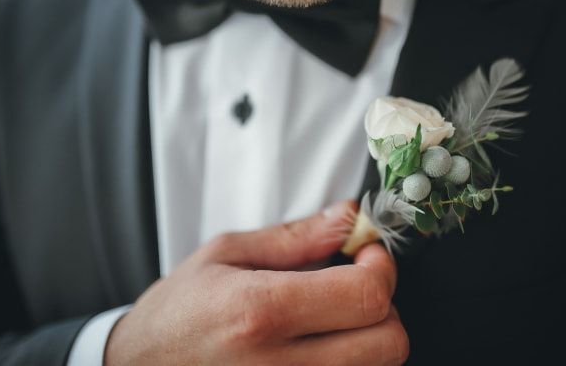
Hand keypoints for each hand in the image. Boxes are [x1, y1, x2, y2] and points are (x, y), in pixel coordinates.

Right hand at [104, 201, 408, 364]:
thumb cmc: (178, 312)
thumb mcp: (226, 255)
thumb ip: (297, 236)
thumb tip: (350, 215)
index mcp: (260, 312)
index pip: (367, 296)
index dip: (381, 267)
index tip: (367, 254)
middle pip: (388, 343)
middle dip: (384, 307)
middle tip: (354, 287)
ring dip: (370, 339)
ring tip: (333, 319)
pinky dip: (351, 363)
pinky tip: (322, 347)